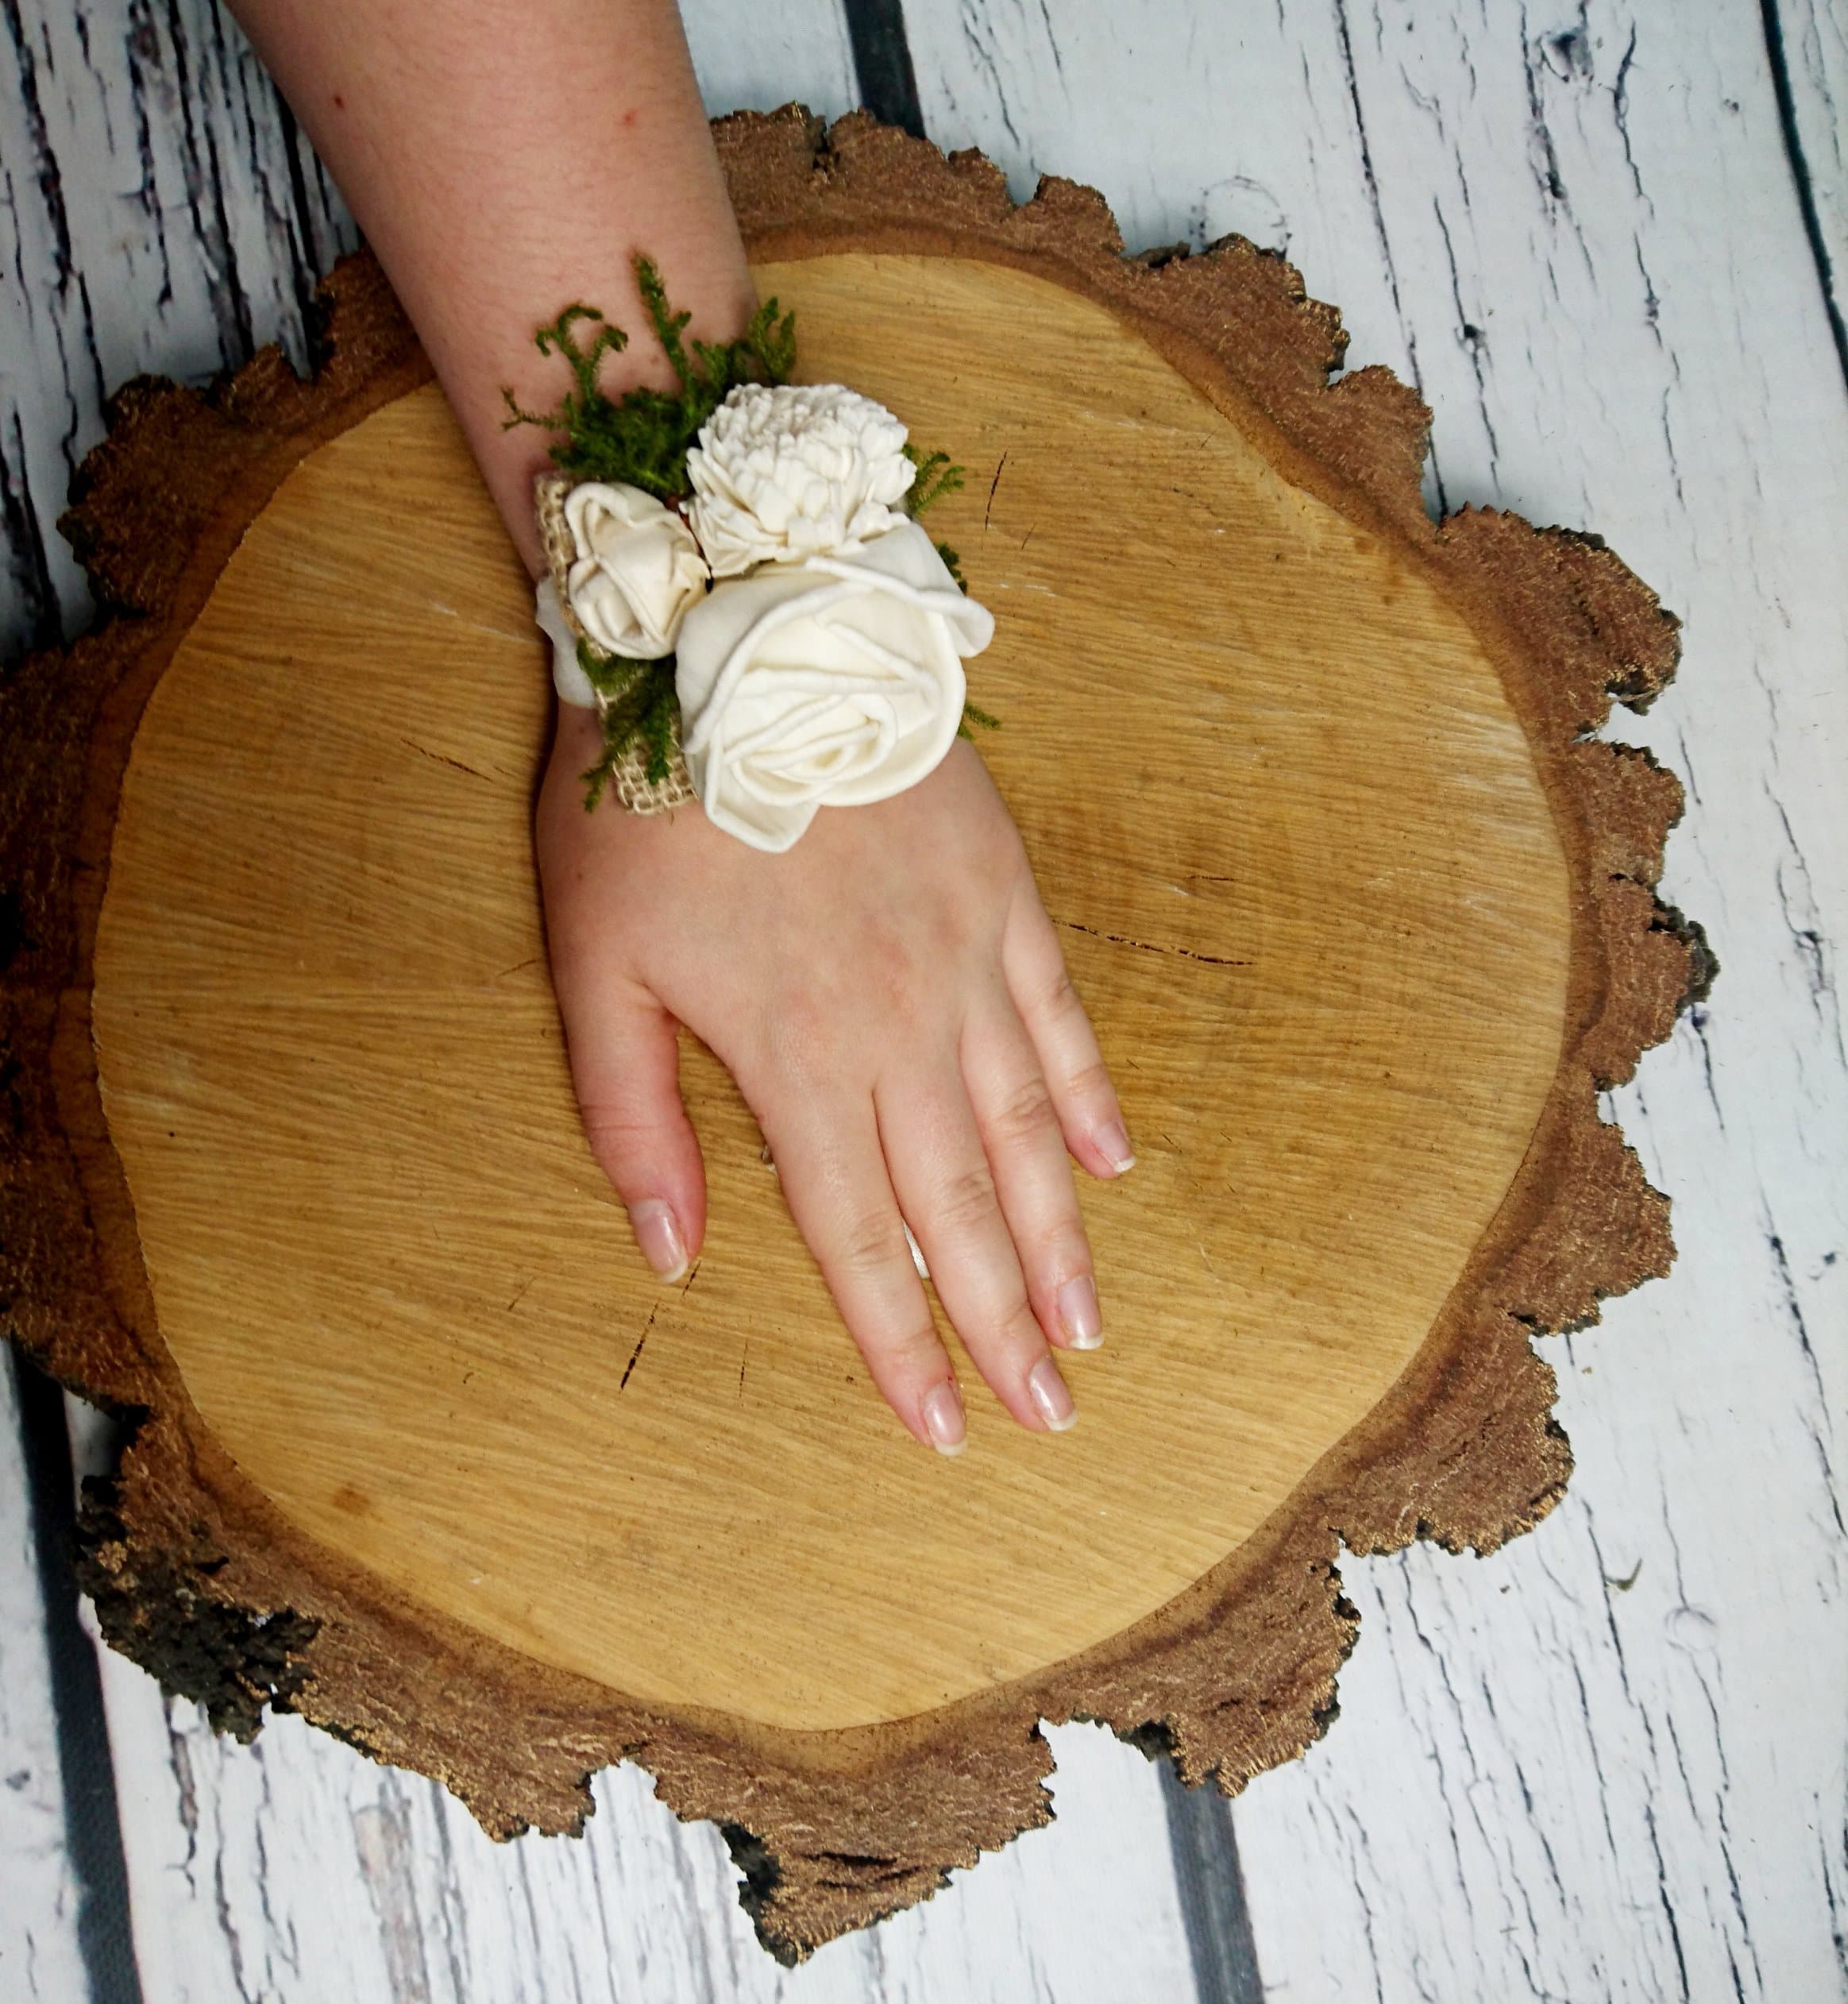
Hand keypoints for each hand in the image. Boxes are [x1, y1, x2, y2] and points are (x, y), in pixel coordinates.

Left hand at [535, 708, 1133, 1451]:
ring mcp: (966, 961)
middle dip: (1003, 1327)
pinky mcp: (1004, 893)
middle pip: (962, 1209)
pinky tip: (1110, 1164)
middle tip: (1052, 1415)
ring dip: (1060, 1241)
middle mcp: (899, 1030)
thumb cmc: (642, 809)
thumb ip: (632, 1119)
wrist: (736, 638)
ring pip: (1028, 1132)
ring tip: (1088, 1326)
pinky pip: (1059, 1017)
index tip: (947, 1430)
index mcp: (795, 1061)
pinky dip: (1087, 1097)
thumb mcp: (595, 968)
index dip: (903, 1347)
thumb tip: (672, 1253)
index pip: (858, 1241)